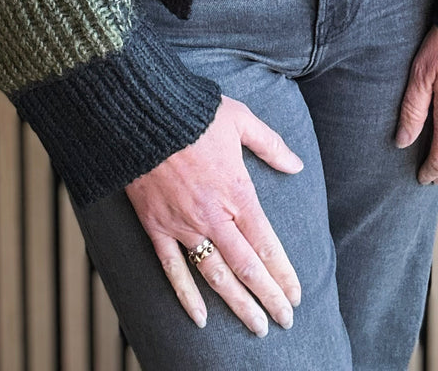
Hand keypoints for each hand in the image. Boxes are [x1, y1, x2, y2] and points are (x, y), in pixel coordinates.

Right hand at [124, 94, 303, 335]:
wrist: (141, 112)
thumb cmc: (193, 112)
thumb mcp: (240, 119)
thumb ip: (270, 145)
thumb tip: (296, 164)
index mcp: (237, 191)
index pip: (266, 243)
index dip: (283, 273)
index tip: (296, 294)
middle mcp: (213, 215)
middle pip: (247, 267)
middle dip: (269, 297)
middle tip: (285, 321)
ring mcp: (183, 225)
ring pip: (215, 275)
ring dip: (238, 304)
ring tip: (256, 326)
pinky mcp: (156, 227)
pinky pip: (172, 269)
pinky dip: (186, 296)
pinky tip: (200, 318)